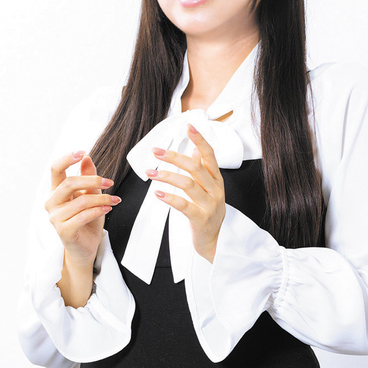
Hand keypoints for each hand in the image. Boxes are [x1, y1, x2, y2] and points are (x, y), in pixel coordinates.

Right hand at [45, 152, 118, 269]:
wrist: (87, 246)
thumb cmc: (88, 219)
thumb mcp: (91, 195)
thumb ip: (88, 177)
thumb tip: (87, 157)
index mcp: (56, 191)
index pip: (55, 169)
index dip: (67, 159)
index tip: (83, 152)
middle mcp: (52, 203)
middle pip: (69, 183)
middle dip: (93, 180)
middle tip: (110, 182)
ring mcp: (55, 218)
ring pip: (81, 201)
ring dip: (102, 199)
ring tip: (114, 200)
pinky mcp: (63, 231)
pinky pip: (82, 217)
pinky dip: (98, 211)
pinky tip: (108, 208)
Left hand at [146, 124, 224, 262]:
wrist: (215, 241)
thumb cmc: (208, 212)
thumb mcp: (209, 188)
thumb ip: (203, 169)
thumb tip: (195, 148)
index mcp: (216, 179)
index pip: (210, 155)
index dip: (200, 140)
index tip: (188, 127)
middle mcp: (215, 190)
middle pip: (195, 167)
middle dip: (174, 157)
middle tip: (156, 152)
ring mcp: (210, 205)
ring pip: (188, 184)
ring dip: (167, 176)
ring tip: (150, 173)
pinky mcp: (201, 219)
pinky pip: (184, 206)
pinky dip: (169, 198)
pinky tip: (157, 193)